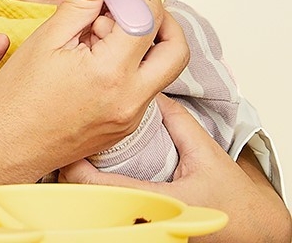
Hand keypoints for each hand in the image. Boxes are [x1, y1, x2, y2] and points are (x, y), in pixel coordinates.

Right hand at [0, 0, 189, 183]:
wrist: (5, 147)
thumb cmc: (17, 96)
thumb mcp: (47, 38)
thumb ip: (80, 1)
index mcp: (110, 73)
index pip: (146, 18)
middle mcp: (131, 99)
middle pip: (175, 48)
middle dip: (161, 15)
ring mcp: (131, 116)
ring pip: (163, 68)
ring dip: (148, 39)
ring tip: (109, 25)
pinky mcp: (124, 126)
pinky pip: (145, 86)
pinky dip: (133, 61)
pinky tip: (99, 51)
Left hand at [59, 94, 291, 242]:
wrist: (253, 229)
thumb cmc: (233, 197)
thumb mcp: (205, 153)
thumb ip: (176, 120)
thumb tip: (149, 92)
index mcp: (160, 201)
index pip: (100, 189)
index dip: (76, 167)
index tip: (70, 146)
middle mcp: (148, 218)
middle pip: (91, 202)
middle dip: (75, 175)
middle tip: (70, 147)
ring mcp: (146, 228)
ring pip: (100, 209)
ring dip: (86, 186)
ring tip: (81, 157)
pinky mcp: (149, 229)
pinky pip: (115, 211)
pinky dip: (102, 194)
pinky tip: (100, 175)